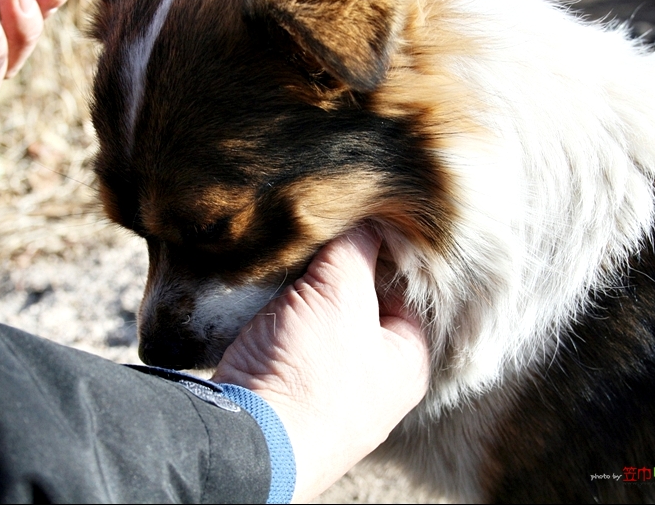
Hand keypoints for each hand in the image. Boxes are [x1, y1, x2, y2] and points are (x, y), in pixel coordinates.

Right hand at [213, 228, 429, 502]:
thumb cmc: (310, 376)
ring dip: (305, 286)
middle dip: (340, 266)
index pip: (408, 287)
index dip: (385, 247)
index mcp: (407, 360)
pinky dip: (279, 309)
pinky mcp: (287, 385)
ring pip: (322, 315)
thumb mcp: (342, 296)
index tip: (361, 215)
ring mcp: (329, 384)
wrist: (246, 438)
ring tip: (291, 252)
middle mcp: (373, 376)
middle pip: (362, 299)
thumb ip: (355, 248)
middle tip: (321, 230)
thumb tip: (363, 216)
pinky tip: (267, 285)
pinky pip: (290, 334)